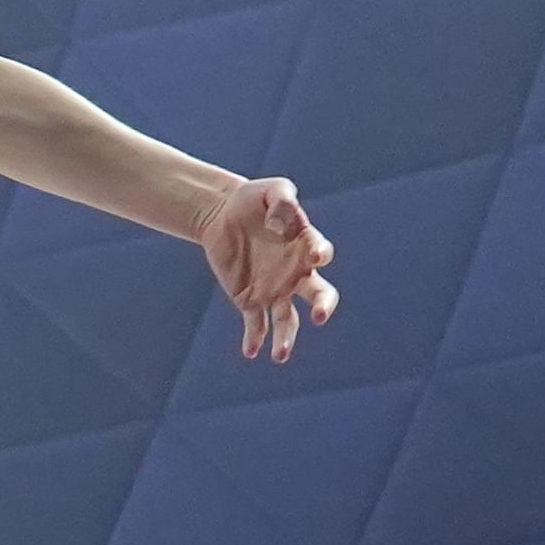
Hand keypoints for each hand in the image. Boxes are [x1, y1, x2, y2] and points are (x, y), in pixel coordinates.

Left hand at [199, 173, 335, 361]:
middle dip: (322, 306)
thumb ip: (282, 199)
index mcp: (305, 245)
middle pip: (317, 294)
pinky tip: (250, 351)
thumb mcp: (271, 189)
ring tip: (280, 355)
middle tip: (320, 315)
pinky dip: (254, 338)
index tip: (317, 256)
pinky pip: (256, 324)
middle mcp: (295, 272)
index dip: (321, 254)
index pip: (320, 253)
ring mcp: (274, 289)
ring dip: (286, 338)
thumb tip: (280, 224)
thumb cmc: (254, 200)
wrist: (222, 213)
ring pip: (287, 319)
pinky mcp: (250, 299)